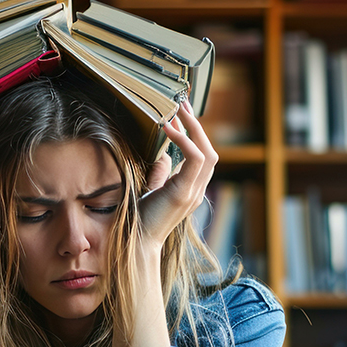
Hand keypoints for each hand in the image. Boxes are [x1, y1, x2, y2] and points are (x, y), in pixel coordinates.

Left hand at [139, 99, 217, 247]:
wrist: (137, 243)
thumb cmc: (140, 219)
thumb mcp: (152, 190)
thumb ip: (161, 174)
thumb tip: (164, 155)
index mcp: (191, 189)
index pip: (202, 157)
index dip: (194, 134)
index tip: (179, 114)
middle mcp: (196, 191)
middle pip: (210, 151)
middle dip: (197, 126)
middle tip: (181, 103)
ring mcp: (193, 193)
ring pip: (208, 153)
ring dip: (193, 128)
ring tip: (176, 110)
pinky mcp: (184, 194)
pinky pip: (195, 160)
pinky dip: (184, 141)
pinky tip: (168, 128)